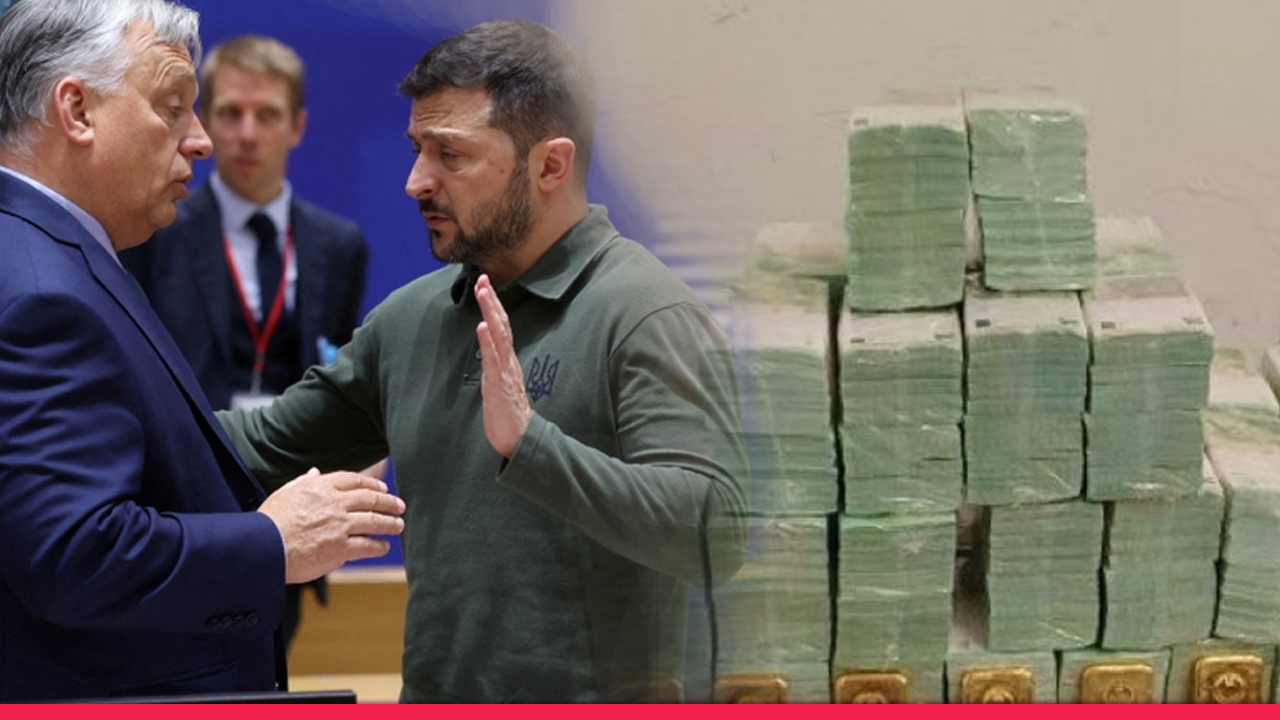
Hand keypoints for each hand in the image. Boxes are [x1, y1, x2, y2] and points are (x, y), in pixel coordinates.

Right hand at [257, 468, 405, 583]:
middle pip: (371, 499)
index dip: (373, 485)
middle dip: (389, 503)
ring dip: (390, 523)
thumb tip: (314, 472)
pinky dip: (378, 546)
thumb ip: (303, 482)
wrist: (263, 548)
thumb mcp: (284, 493)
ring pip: (374, 521)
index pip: (355, 481)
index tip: (383, 489)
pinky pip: (367, 545)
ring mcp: (340, 525)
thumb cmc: (269, 522)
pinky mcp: (341, 548)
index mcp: (321, 487)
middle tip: (399, 506)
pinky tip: (383, 546)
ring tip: (398, 525)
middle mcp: (335, 503)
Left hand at [474, 274, 531, 457]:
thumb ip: (495, 368)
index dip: (494, 306)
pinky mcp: (499, 384)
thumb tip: (487, 352)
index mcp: (507, 362)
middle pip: (501, 325)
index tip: (485, 285)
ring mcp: (505, 372)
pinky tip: (482, 326)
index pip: (501, 328)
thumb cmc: (508, 415)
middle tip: (483, 278)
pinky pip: (493, 359)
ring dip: (490, 312)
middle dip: (492, 300)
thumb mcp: (498, 386)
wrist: (519, 439)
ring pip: (499, 336)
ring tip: (483, 292)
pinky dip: (487, 341)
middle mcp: (508, 362)